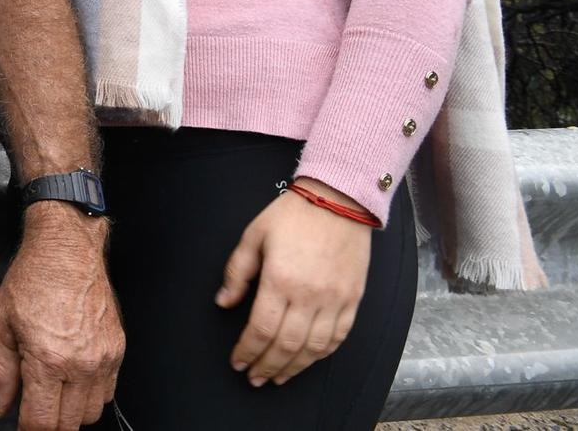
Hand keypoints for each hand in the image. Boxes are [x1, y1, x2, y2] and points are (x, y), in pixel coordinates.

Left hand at [0, 206, 123, 429]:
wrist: (67, 250)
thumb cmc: (31, 279)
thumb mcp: (0, 323)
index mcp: (48, 360)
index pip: (41, 423)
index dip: (26, 430)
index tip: (19, 425)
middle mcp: (81, 365)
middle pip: (68, 424)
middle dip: (47, 422)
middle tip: (31, 407)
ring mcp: (104, 359)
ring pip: (91, 413)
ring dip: (70, 412)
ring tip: (51, 391)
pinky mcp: (117, 351)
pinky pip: (108, 392)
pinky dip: (90, 395)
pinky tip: (71, 378)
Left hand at [217, 178, 372, 385]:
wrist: (338, 199)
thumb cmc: (292, 215)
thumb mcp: (253, 236)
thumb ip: (237, 272)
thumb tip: (223, 302)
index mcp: (281, 280)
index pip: (261, 329)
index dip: (247, 350)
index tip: (237, 361)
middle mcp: (310, 295)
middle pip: (286, 345)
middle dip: (267, 366)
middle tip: (254, 378)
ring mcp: (335, 299)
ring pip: (314, 348)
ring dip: (295, 368)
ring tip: (278, 377)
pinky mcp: (353, 299)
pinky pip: (339, 336)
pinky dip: (322, 354)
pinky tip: (308, 360)